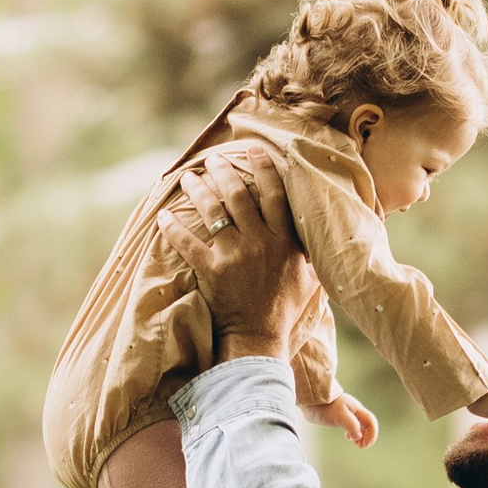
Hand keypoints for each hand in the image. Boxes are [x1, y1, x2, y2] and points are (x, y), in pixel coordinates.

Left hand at [162, 149, 304, 358]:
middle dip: (224, 171)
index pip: (274, 194)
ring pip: (212, 211)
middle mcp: (260, 242)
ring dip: (198, 190)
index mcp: (285, 241)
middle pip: (238, 195)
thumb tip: (323, 231)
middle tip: (213, 159)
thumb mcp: (310, 277)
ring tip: (188, 178)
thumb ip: (311, 250)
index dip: (263, 168)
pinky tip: (163, 216)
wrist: (260, 337)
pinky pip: (188, 242)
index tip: (253, 150)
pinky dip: (173, 228)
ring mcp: (235, 255)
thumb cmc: (286, 308)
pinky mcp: (211, 270)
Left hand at [316, 388, 378, 449]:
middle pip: (367, 424)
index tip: (366, 445)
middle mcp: (354, 411)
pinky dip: (352, 433)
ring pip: (360, 426)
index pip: (371, 422)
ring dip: (361, 436)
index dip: (372, 434)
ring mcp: (347, 414)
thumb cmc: (324, 406)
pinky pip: (351, 425)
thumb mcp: (339, 415)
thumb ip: (351, 425)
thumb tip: (358, 436)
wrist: (310, 400)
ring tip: (358, 445)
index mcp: (356, 409)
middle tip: (362, 447)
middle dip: (368, 436)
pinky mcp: (339, 417)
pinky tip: (348, 438)